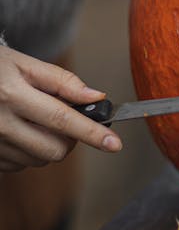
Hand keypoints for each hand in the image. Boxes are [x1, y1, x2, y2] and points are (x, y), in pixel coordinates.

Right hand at [0, 46, 121, 172]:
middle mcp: (0, 123)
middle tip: (67, 120)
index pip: (62, 119)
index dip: (91, 133)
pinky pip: (22, 165)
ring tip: (35, 119)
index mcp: (12, 95)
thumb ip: (62, 81)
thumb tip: (96, 97)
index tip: (115, 144)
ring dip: (49, 144)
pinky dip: (30, 151)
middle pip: (55, 149)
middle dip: (71, 139)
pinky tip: (20, 130)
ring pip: (40, 160)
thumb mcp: (24, 64)